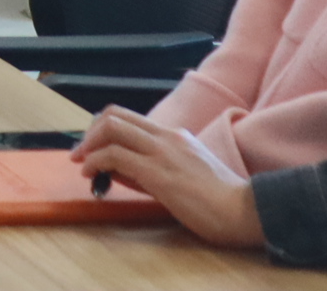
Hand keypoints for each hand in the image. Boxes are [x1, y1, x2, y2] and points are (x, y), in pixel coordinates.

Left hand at [70, 108, 260, 247]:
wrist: (246, 211)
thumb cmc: (221, 201)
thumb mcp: (185, 175)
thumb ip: (152, 169)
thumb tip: (117, 170)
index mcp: (175, 136)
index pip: (129, 118)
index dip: (103, 128)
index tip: (92, 147)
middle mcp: (167, 137)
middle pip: (114, 115)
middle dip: (90, 132)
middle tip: (80, 153)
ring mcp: (162, 152)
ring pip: (111, 128)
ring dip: (88, 145)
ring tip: (81, 164)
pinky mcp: (158, 172)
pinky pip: (115, 156)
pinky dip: (95, 162)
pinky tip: (92, 176)